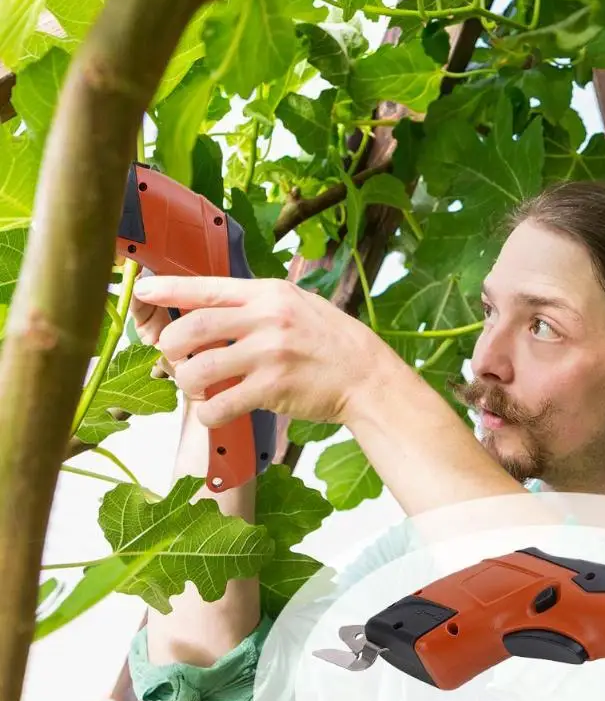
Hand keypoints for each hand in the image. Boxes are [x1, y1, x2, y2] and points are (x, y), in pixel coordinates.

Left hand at [131, 275, 396, 428]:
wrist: (366, 375)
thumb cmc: (330, 340)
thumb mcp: (297, 304)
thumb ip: (256, 304)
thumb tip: (210, 309)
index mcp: (269, 293)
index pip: (206, 287)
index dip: (168, 290)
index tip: (142, 291)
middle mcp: (266, 318)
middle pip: (189, 329)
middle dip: (170, 348)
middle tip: (175, 358)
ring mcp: (269, 353)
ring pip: (196, 370)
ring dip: (186, 384)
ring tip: (198, 388)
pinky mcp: (272, 388)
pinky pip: (218, 405)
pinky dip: (208, 413)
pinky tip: (217, 411)